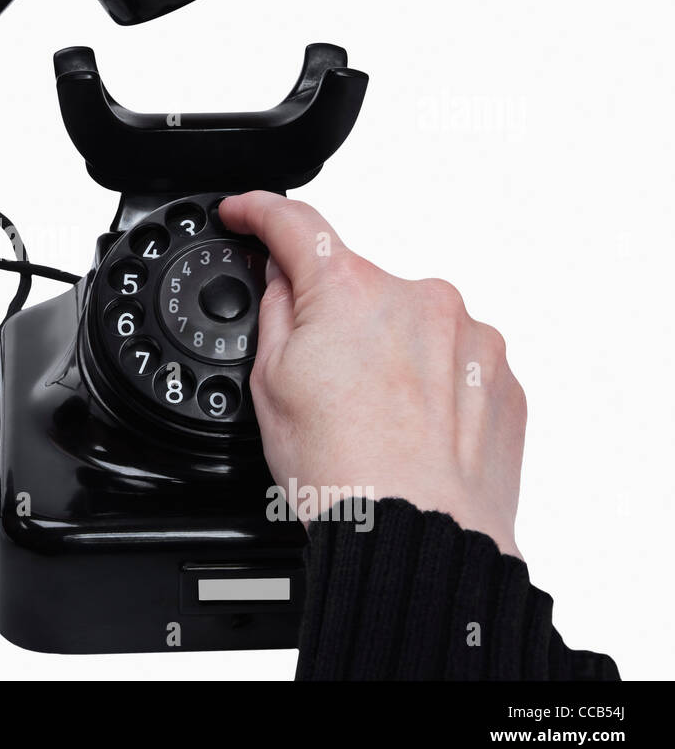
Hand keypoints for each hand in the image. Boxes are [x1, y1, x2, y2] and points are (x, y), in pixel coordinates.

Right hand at [219, 191, 526, 556]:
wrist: (419, 537)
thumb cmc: (345, 474)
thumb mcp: (269, 386)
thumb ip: (276, 314)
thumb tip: (282, 283)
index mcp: (349, 291)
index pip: (294, 226)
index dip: (259, 211)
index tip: (246, 212)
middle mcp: (418, 298)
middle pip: (358, 288)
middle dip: (334, 321)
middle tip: (319, 388)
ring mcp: (469, 337)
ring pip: (410, 326)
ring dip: (387, 356)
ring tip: (371, 423)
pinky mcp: (503, 377)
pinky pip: (454, 363)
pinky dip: (430, 386)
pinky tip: (408, 432)